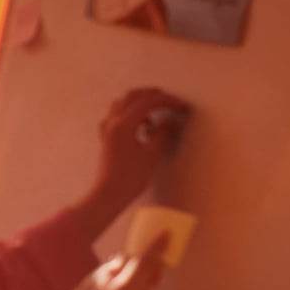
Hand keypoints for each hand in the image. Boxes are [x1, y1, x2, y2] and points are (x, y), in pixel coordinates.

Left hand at [77, 88, 190, 241]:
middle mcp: (112, 121)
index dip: (168, 101)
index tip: (183, 106)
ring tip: (158, 111)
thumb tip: (173, 120)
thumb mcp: (152, 154)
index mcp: (123, 124)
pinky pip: (118, 114)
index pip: (148, 102)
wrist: (109, 194)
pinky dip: (132, 113)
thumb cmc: (131, 178)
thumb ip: (163, 133)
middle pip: (133, 96)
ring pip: (123, 103)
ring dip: (141, 102)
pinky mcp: (106, 136)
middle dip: (153, 95)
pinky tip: (144, 126)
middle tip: (171, 101)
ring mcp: (107, 128)